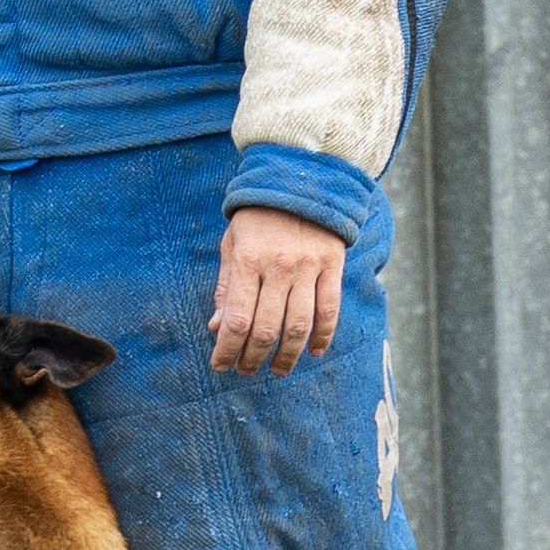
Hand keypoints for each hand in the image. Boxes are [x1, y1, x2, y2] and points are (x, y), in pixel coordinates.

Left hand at [208, 207, 345, 376]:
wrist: (299, 179)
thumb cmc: (258, 217)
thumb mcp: (232, 243)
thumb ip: (226, 287)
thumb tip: (217, 328)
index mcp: (247, 259)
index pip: (237, 319)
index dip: (227, 349)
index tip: (220, 366)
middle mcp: (278, 266)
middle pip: (267, 328)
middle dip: (253, 358)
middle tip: (246, 371)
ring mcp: (308, 266)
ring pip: (299, 325)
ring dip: (287, 355)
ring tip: (277, 369)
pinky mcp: (332, 265)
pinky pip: (329, 310)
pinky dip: (323, 336)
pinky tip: (313, 352)